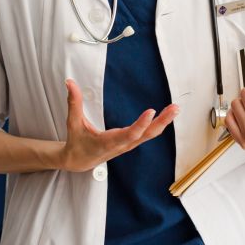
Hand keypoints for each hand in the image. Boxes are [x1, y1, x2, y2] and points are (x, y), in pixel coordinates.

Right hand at [56, 79, 177, 172]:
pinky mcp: (130, 143)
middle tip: (174, 108)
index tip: (151, 111)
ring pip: (149, 135)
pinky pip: (147, 134)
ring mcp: (128, 145)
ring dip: (163, 122)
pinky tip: (165, 116)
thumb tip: (69, 82)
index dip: (141, 124)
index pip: (129, 134)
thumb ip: (73, 102)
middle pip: (146, 135)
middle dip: (161, 122)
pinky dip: (157, 125)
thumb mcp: (73, 122)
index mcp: (107, 142)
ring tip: (174, 109)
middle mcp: (121, 145)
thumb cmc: (76, 142)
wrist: (78, 161)